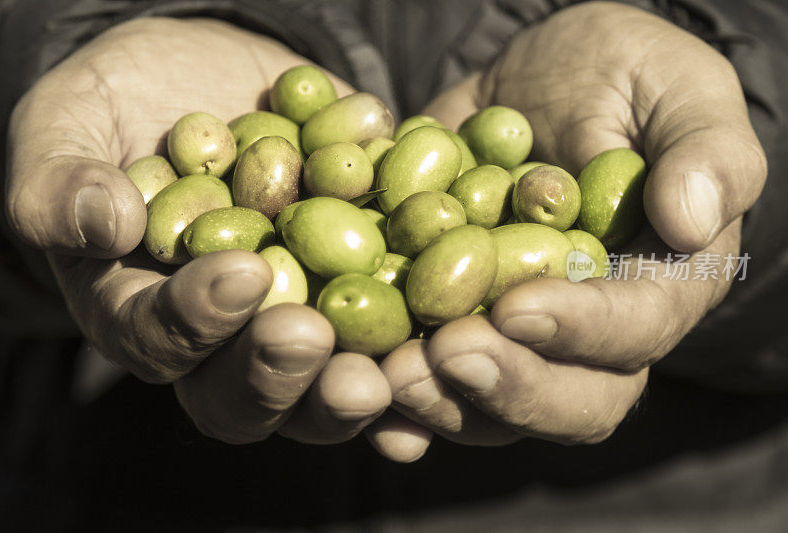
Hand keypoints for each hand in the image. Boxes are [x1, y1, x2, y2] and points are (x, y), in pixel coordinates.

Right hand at [6, 17, 389, 443]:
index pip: (159, 339)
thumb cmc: (122, 105)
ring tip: (386, 376)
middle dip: (279, 373)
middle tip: (313, 340)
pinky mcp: (357, 292)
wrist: (209, 78)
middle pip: (244, 392)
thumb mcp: (68, 125)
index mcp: (143, 309)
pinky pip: (388, 342)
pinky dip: (417, 360)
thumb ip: (61, 182)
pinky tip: (450, 357)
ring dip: (353, 389)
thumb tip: (104, 225)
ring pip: (320, 386)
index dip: (194, 320)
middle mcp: (222, 338)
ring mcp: (296, 320)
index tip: (239, 275)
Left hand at [368, 2, 765, 460]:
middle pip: (571, 399)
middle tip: (448, 354)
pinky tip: (360, 393)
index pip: (637, 329)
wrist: (536, 80)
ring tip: (390, 374)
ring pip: (495, 408)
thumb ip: (705, 148)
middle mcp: (593, 333)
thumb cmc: (621, 76)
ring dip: (442, 402)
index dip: (583, 330)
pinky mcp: (456, 325)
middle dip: (509, 386)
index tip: (519, 307)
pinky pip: (431, 383)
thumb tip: (692, 221)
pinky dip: (394, 403)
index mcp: (661, 284)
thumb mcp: (677, 84)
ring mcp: (518, 340)